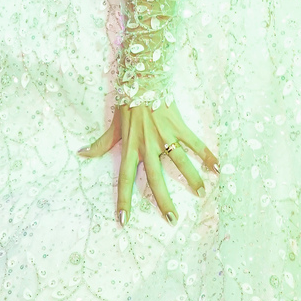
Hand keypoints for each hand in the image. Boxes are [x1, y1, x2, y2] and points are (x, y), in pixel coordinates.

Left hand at [80, 101, 218, 225]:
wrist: (143, 79)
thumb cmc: (127, 104)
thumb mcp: (113, 126)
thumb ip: (101, 144)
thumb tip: (82, 153)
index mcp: (131, 148)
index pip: (125, 180)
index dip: (123, 200)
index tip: (124, 221)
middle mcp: (148, 145)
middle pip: (156, 178)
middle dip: (164, 201)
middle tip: (172, 220)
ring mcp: (165, 136)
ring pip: (179, 161)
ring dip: (191, 178)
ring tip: (201, 193)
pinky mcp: (178, 126)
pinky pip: (195, 143)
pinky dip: (207, 154)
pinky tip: (218, 167)